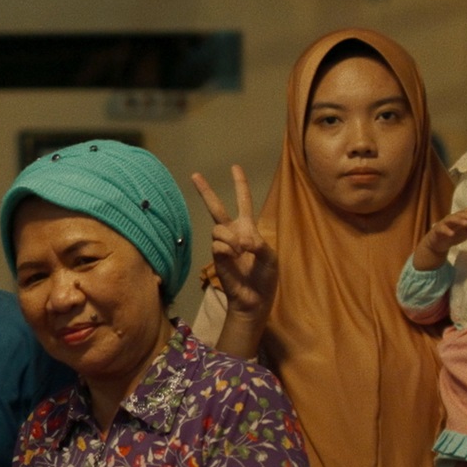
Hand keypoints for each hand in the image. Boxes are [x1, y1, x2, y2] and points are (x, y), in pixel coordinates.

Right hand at [190, 167, 274, 316]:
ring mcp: (223, 244)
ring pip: (218, 229)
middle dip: (206, 191)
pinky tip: (235, 259)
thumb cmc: (265, 277)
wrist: (254, 299)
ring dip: (231, 239)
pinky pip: (218, 245)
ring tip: (241, 253)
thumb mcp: (271, 257)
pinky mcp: (216, 256)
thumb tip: (240, 241)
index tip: (234, 167)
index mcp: (249, 228)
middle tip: (195, 175)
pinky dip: (229, 250)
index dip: (240, 184)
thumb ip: (258, 244)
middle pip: (217, 208)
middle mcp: (233, 233)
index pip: (243, 201)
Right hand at [413, 206, 466, 268]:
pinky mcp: (438, 230)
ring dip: (459, 220)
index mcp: (461, 217)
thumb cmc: (452, 235)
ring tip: (466, 224)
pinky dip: (446, 231)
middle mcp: (453, 218)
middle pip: (463, 214)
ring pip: (452, 219)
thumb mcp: (466, 234)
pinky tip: (452, 234)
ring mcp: (445, 223)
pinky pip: (442, 229)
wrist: (437, 243)